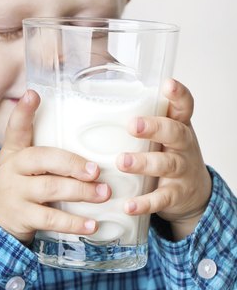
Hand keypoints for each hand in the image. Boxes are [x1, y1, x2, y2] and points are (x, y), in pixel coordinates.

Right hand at [0, 90, 110, 243]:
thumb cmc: (15, 185)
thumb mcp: (19, 164)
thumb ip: (45, 155)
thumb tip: (88, 149)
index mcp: (14, 152)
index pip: (16, 128)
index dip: (23, 111)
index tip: (32, 94)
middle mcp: (12, 169)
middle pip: (41, 158)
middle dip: (71, 163)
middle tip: (96, 170)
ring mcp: (15, 193)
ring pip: (49, 188)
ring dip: (80, 192)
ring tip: (103, 193)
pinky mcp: (21, 217)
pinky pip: (50, 218)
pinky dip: (73, 222)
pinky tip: (91, 224)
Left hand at [117, 79, 211, 239]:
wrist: (194, 192)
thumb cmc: (170, 155)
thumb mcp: (164, 135)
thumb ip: (144, 122)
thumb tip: (96, 107)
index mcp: (179, 127)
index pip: (183, 106)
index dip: (178, 95)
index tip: (168, 84)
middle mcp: (182, 146)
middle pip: (173, 133)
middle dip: (154, 128)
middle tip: (133, 125)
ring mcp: (181, 170)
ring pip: (165, 164)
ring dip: (143, 163)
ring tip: (122, 162)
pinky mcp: (175, 194)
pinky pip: (160, 199)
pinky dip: (144, 203)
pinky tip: (128, 204)